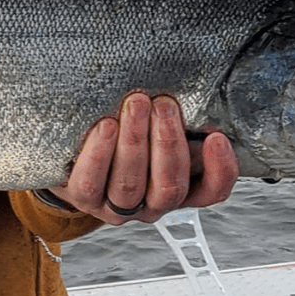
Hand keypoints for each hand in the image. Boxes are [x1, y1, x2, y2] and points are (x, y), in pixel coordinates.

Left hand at [47, 92, 237, 224]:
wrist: (74, 150)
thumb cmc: (125, 132)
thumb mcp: (156, 127)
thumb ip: (176, 118)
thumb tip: (196, 88)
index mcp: (178, 187)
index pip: (210, 191)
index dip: (220, 170)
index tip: (216, 137)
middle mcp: (151, 203)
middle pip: (169, 186)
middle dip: (168, 142)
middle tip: (165, 104)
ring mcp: (117, 207)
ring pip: (130, 184)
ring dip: (135, 141)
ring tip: (136, 104)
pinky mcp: (83, 199)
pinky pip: (91, 182)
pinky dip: (100, 153)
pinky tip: (106, 126)